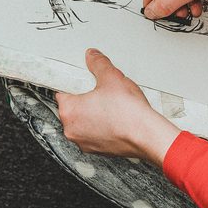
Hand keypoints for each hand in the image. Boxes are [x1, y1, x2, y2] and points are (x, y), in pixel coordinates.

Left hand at [55, 49, 180, 164]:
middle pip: (72, 108)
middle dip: (84, 99)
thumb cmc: (128, 112)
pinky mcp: (97, 151)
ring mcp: (84, 143)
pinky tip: (115, 118)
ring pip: (83, 122)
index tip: (83, 82)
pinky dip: (101, 127)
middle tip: (101, 92)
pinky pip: (94, 134)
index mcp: (69, 111)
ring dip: (92, 114)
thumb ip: (98, 63)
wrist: (146, 135)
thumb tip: (92, 56)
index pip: (61, 92)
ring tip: (111, 106)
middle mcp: (72, 130)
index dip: (74, 85)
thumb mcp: (111, 77)